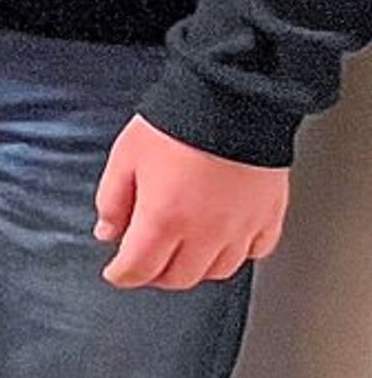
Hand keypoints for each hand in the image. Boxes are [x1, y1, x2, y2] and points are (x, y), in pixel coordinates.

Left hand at [94, 117, 289, 289]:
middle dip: (155, 274)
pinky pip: (256, 252)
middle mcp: (205, 231)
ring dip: (195, 268)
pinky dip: (237, 253)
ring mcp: (242, 227)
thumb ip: (113, 200)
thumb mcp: (125, 156)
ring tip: (181, 251)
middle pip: (178, 278)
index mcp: (164, 218)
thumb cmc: (177, 123)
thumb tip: (108, 231)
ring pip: (218, 272)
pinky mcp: (270, 215)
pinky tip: (223, 241)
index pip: (138, 269)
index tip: (116, 272)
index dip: (121, 275)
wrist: (232, 99)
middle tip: (145, 261)